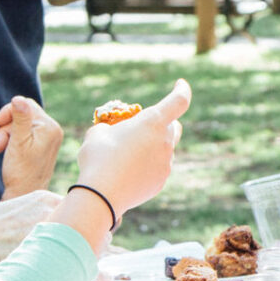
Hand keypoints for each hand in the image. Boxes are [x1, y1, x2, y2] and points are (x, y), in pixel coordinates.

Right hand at [0, 96, 63, 195]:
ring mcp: (49, 138)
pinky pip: (25, 133)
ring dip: (7, 134)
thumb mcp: (17, 141)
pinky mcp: (43, 145)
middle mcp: (53, 130)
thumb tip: (18, 98)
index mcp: (50, 127)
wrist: (24, 194)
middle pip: (24, 114)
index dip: (8, 112)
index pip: (27, 105)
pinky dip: (14, 140)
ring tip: (1, 149)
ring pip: (21, 124)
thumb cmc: (20, 171)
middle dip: (7, 126)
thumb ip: (19, 118)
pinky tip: (8, 151)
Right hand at [76, 79, 187, 214]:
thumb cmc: (98, 158)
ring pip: (165, 149)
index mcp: (153, 122)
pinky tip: (129, 172)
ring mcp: (166, 163)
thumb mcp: (97, 133)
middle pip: (173, 127)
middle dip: (163, 123)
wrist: (101, 195)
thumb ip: (110, 127)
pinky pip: (158, 168)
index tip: (181, 84)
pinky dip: (147, 166)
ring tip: (128, 154)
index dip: (182, 90)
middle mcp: (165, 142)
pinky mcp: (161, 181)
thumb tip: (110, 133)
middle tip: (145, 127)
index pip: (179, 101)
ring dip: (152, 146)